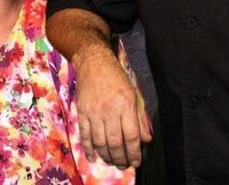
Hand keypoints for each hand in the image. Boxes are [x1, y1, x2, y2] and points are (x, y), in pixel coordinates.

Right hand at [74, 47, 151, 167]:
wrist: (94, 63)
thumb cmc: (117, 78)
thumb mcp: (134, 94)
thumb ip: (140, 118)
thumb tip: (146, 139)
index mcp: (126, 105)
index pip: (131, 136)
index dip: (134, 152)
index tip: (136, 162)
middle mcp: (110, 110)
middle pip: (115, 142)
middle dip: (120, 158)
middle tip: (124, 165)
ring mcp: (94, 113)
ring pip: (100, 142)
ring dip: (106, 156)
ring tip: (112, 162)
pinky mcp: (82, 113)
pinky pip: (85, 136)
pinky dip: (89, 149)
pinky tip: (93, 157)